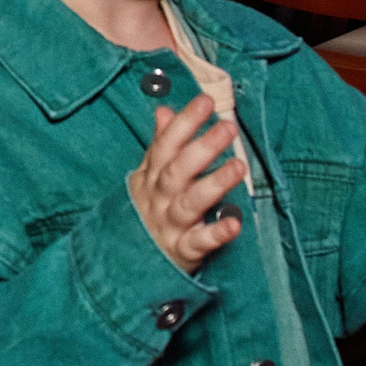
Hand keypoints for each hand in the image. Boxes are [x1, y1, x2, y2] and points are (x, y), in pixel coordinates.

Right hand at [125, 94, 248, 272]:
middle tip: (228, 127)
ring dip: (214, 183)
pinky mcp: (182, 251)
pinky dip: (217, 233)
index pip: (166, 145)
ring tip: (239, 166)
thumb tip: (164, 111)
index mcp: (151, 177)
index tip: (206, 101)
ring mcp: (170, 225)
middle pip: (179, 170)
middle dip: (202, 147)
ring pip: (190, 202)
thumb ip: (160, 144)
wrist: (126, 263)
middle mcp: (159, 198)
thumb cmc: (147, 212)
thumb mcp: (147, 177)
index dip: (185, 122)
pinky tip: (235, 223)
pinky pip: (200, 242)